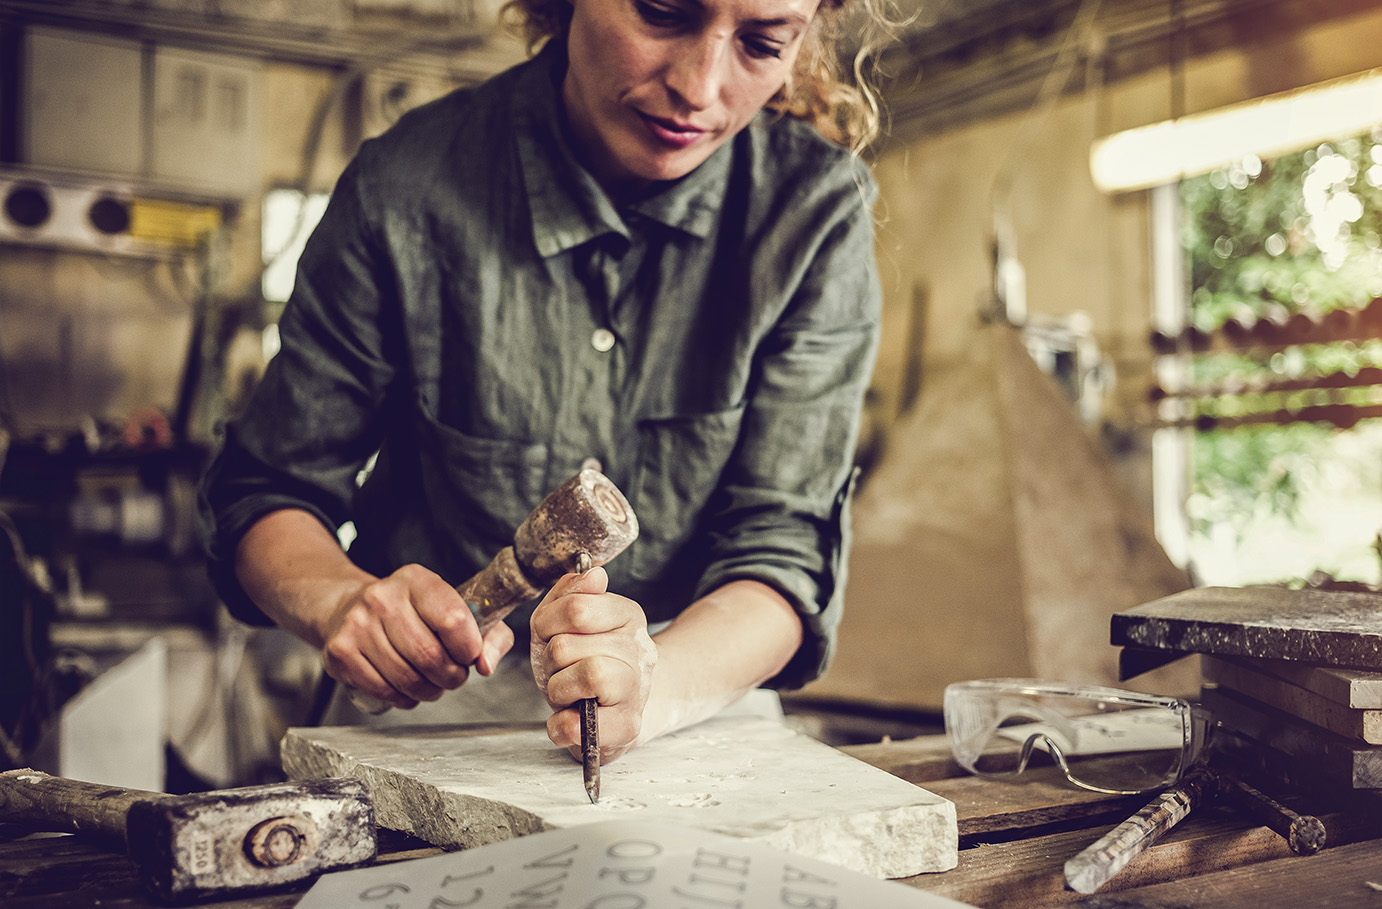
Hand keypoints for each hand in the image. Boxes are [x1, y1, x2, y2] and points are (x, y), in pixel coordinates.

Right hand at [319, 563, 513, 709]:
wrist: (348, 608)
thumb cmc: (412, 613)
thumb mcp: (453, 608)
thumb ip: (489, 634)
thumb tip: (486, 665)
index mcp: (417, 580)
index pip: (454, 620)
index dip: (469, 648)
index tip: (469, 655)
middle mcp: (383, 597)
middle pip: (431, 656)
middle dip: (451, 677)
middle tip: (452, 676)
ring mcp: (357, 624)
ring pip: (407, 679)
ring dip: (429, 691)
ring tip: (431, 683)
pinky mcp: (340, 652)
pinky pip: (383, 691)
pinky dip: (403, 698)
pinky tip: (406, 688)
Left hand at [530, 566, 656, 762]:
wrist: (617, 710)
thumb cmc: (586, 663)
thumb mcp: (567, 623)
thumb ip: (570, 593)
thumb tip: (593, 574)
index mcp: (627, 615)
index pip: (575, 608)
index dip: (547, 625)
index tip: (552, 636)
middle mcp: (639, 649)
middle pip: (567, 646)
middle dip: (551, 662)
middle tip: (564, 670)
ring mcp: (637, 689)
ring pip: (587, 675)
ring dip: (558, 689)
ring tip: (570, 692)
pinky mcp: (628, 726)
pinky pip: (577, 724)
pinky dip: (560, 725)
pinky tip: (570, 717)